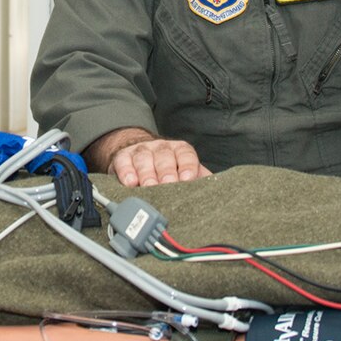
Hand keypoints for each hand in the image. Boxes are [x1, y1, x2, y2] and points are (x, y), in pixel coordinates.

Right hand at [88, 128, 211, 186]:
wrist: (137, 152)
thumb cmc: (167, 168)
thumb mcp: (184, 170)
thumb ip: (199, 179)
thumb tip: (219, 192)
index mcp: (179, 150)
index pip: (186, 154)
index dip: (187, 166)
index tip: (188, 178)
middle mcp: (160, 148)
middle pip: (164, 157)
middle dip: (166, 171)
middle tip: (168, 185)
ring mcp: (141, 152)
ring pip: (144, 159)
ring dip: (147, 174)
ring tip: (149, 187)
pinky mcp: (122, 158)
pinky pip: (123, 163)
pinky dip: (126, 173)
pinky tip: (130, 183)